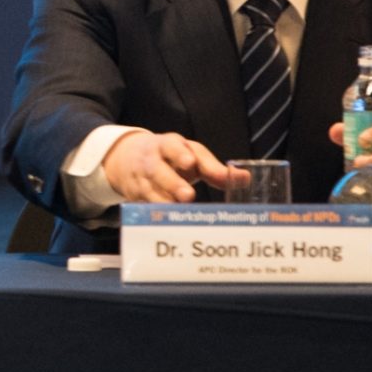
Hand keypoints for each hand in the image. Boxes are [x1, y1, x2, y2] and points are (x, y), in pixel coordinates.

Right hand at [101, 130, 241, 202]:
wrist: (126, 158)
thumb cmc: (169, 158)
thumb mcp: (189, 155)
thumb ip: (213, 168)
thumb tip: (245, 179)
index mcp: (166, 146)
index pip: (171, 147)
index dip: (180, 154)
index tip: (190, 163)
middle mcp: (150, 161)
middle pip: (157, 171)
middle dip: (172, 183)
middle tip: (188, 195)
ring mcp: (139, 180)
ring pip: (148, 192)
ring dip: (163, 202)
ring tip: (180, 210)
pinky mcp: (133, 197)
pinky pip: (143, 207)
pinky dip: (154, 216)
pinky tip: (167, 225)